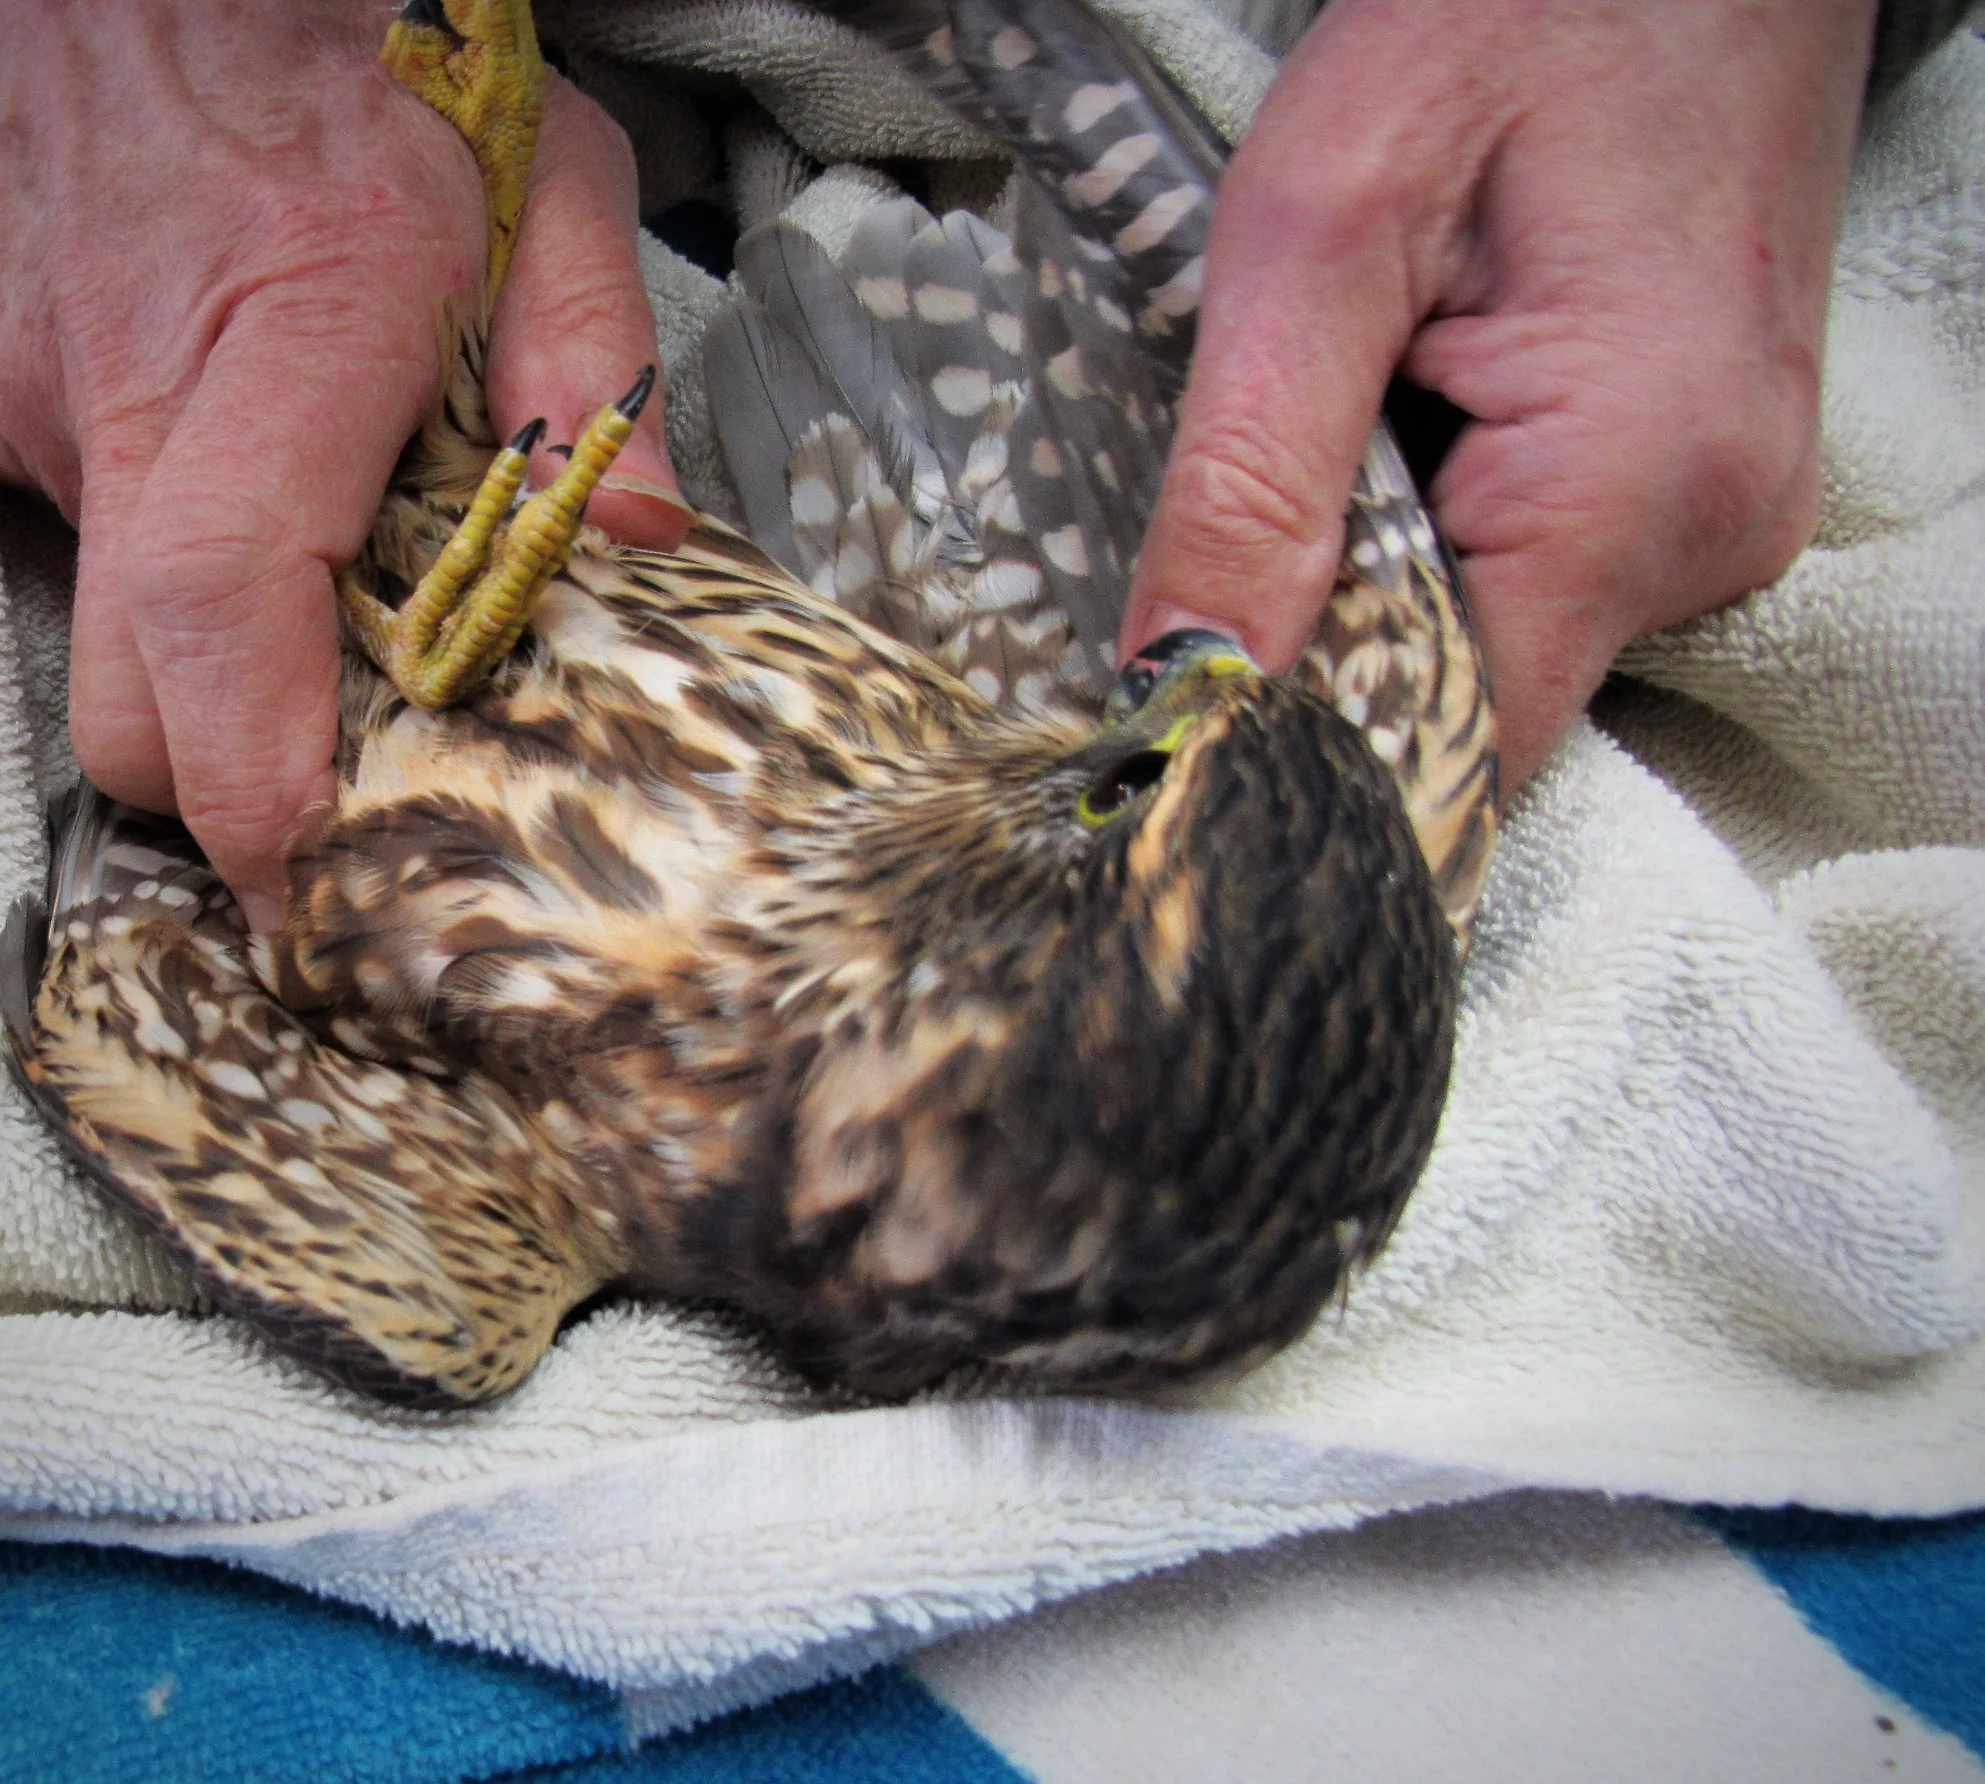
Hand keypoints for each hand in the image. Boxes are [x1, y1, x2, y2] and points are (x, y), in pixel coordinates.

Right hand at [0, 0, 683, 929]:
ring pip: (94, 630)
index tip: (315, 890)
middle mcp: (124, 387)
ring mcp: (19, 388)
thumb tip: (641, 538)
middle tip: (343, 789)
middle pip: (134, 704)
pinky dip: (142, 563)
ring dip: (198, 666)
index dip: (260, 790)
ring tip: (308, 599)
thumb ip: (600, 356)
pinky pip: (56, 537)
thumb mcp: (547, 167)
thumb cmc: (365, 42)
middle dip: (229, 789)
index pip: (233, 614)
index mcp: (287, 336)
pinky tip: (223, 493)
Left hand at [1124, 0, 1879, 790]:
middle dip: (1332, 652)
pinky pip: (1537, 582)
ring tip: (1358, 431)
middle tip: (1251, 530)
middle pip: (1465, 710)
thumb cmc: (1509, 19)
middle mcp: (1702, 538)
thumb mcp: (1318, 234)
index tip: (1188, 732)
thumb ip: (1250, 481)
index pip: (1448, 748)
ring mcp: (1715, 519)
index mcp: (1626, 490)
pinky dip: (1443, 538)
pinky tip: (1419, 428)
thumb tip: (1181, 683)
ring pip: (1494, 648)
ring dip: (1384, 583)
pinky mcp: (1695, 489)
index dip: (1305, 759)